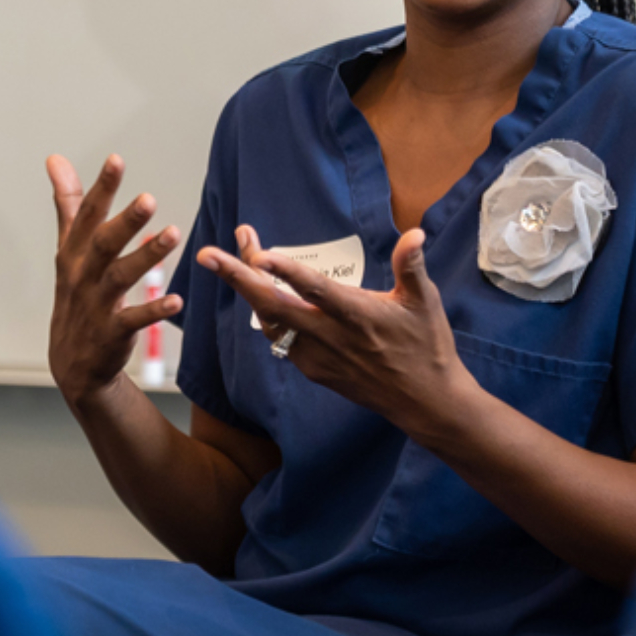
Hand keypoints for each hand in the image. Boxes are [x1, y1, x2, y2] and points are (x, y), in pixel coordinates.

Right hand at [46, 153, 180, 401]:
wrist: (71, 361)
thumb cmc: (74, 295)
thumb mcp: (67, 249)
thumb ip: (68, 205)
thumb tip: (55, 159)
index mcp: (72, 253)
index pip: (86, 215)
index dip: (101, 188)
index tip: (116, 160)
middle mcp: (82, 276)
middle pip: (102, 244)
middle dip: (124, 222)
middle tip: (149, 199)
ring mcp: (95, 305)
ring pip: (119, 278)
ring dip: (146, 257)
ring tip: (173, 234)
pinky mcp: (112, 333)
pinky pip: (133, 320)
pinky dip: (154, 310)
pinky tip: (176, 301)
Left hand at [196, 225, 473, 440]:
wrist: (423, 401)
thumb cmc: (427, 346)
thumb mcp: (424, 302)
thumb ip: (412, 267)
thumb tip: (415, 234)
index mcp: (357, 315)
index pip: (314, 289)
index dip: (285, 271)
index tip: (258, 254)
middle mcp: (330, 337)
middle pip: (272, 307)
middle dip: (236, 279)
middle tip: (208, 254)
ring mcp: (318, 358)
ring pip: (271, 323)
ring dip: (250, 292)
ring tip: (238, 261)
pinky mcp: (314, 371)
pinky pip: (282, 340)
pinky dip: (268, 316)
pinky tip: (264, 295)